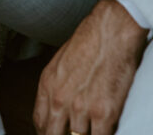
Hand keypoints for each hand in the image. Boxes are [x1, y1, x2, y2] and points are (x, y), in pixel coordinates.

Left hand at [33, 0, 147, 134]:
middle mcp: (60, 99)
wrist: (112, 28)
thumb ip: (58, 84)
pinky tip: (105, 130)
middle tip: (71, 133)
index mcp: (48, 84)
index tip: (56, 134)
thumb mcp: (62, 60)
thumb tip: (62, 103)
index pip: (40, 123)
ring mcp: (81, 108)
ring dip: (84, 134)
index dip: (47, 133)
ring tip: (91, 128)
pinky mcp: (104, 113)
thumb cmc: (91, 38)